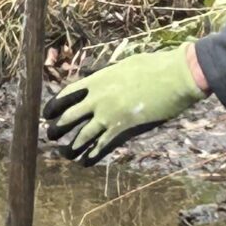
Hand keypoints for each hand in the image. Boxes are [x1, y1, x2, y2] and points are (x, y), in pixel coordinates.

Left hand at [43, 44, 203, 164]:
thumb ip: (107, 73)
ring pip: (82, 134)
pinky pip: (102, 145)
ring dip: (71, 145)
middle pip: (69, 116)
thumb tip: (96, 75)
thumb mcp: (125, 64)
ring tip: (64, 153)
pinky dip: (93, 154)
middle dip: (57, 127)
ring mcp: (109, 114)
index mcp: (97, 80)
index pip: (67, 94)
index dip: (55, 105)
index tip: (48, 113)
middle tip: (50, 135)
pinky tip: (86, 161)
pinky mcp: (123, 128)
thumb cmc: (155, 66)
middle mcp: (98, 98)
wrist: (177, 76)